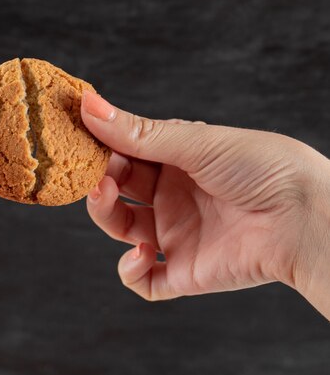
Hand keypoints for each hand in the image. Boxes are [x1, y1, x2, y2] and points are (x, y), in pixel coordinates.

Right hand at [81, 90, 329, 317]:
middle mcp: (172, 197)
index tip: (79, 140)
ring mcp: (175, 234)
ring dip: (104, 215)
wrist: (305, 218)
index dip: (101, 148)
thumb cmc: (262, 167)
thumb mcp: (195, 143)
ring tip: (105, 197)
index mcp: (176, 161)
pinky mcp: (183, 271)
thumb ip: (137, 132)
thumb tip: (88, 104)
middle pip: (117, 190)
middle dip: (99, 180)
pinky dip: (131, 270)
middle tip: (94, 172)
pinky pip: (142, 280)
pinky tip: (143, 252)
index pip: (125, 153)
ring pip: (120, 229)